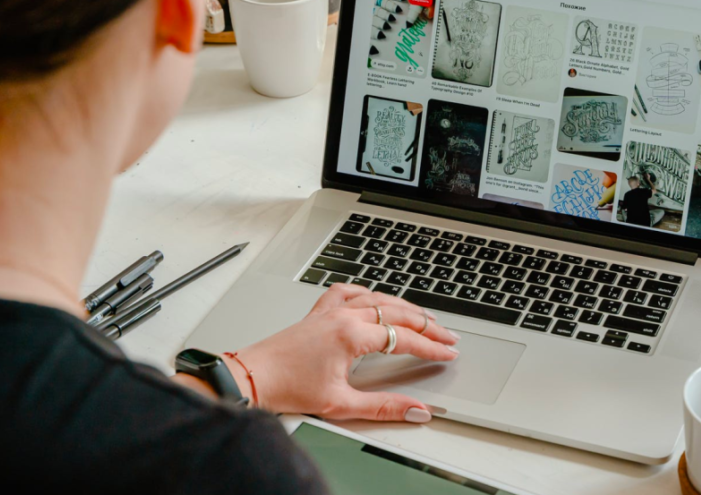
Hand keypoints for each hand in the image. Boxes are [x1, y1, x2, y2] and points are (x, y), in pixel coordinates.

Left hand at [229, 284, 458, 422]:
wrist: (252, 378)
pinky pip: (348, 292)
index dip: (431, 347)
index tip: (448, 353)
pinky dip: (368, 292)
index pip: (404, 338)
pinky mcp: (317, 313)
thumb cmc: (287, 388)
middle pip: (397, 313)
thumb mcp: (341, 404)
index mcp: (351, 335)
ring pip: (378, 298)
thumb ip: (384, 406)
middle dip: (428, 325)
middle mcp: (342, 317)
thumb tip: (415, 409)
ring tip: (424, 317)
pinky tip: (374, 297)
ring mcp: (329, 311)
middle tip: (448, 336)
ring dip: (405, 307)